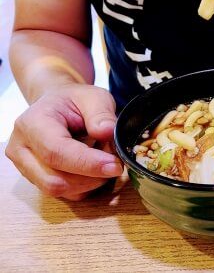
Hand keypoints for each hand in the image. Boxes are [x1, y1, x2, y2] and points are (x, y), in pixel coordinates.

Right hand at [5, 84, 122, 200]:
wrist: (58, 105)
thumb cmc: (74, 100)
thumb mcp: (93, 96)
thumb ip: (101, 113)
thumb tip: (107, 132)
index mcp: (32, 123)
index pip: (56, 152)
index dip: (87, 163)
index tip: (115, 165)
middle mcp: (21, 149)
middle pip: (54, 178)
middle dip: (91, 176)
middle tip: (115, 161)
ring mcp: (26, 167)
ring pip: (59, 190)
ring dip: (90, 181)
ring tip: (105, 160)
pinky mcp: (37, 180)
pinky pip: (65, 194)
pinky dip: (86, 186)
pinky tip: (96, 168)